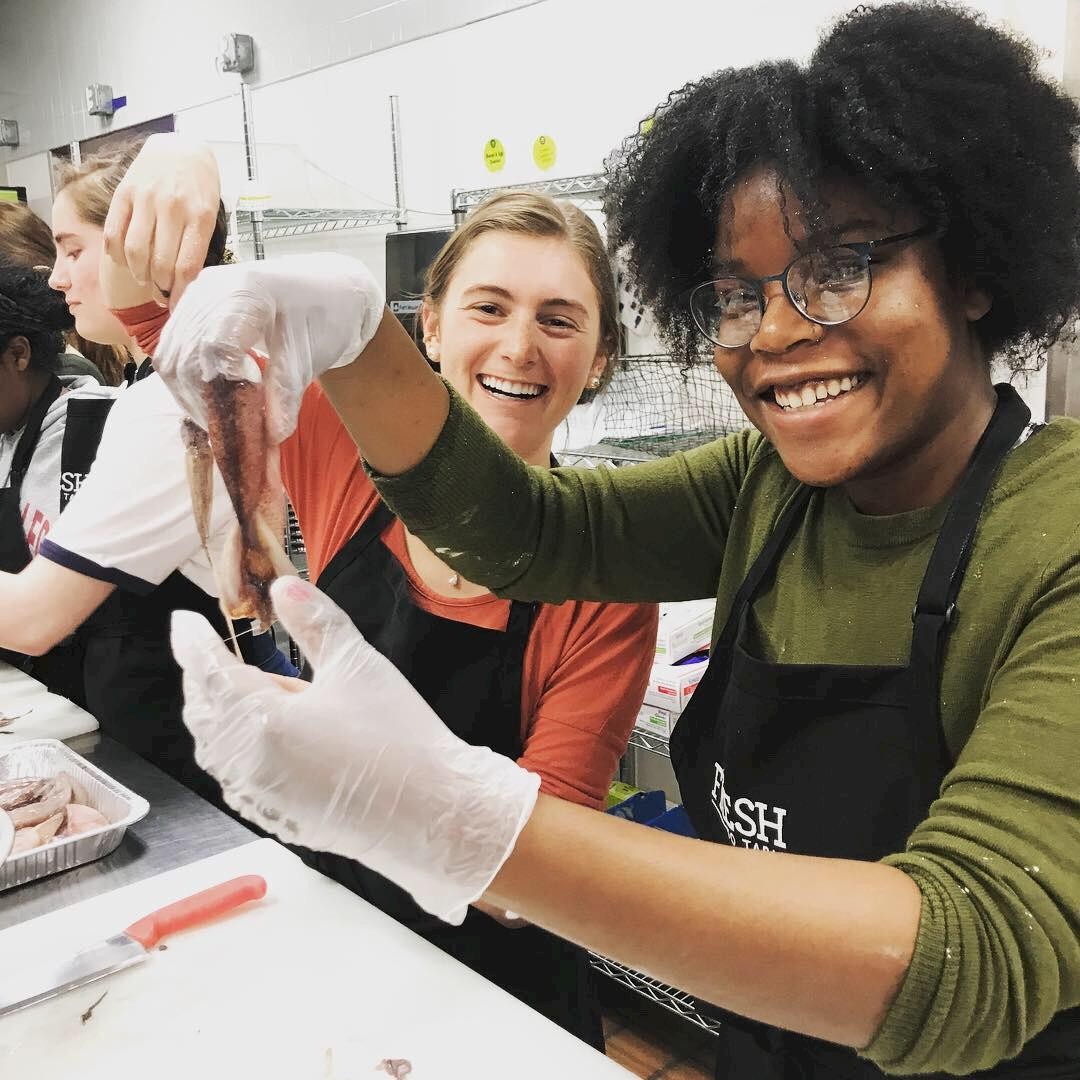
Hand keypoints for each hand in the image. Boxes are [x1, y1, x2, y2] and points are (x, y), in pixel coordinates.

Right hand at [103, 133, 221, 307]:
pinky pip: (114, 231)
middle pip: (160, 264)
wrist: (181, 148)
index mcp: (199, 217)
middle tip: (162, 294)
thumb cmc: (199, 187)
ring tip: (145, 280)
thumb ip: (198, 245)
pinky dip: (117, 254)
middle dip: (161, 288)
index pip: (187, 268)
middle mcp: (172, 208)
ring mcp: (145, 199)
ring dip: (139, 275)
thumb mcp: (211, 214)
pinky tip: (124, 261)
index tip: (177, 306)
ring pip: (135, 251)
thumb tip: (186, 283)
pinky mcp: (124, 192)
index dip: (180, 294)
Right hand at [154, 253, 384, 442]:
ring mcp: (197, 296)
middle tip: (230, 433)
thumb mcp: (310, 357)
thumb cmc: (326, 315)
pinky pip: (173, 351)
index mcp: (246, 292)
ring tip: (222, 418)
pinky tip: (214, 398)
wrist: (328, 287)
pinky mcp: (192, 308)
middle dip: (204, 403)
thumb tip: (270, 436)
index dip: (224, 390)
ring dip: (192, 397)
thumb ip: (285, 395)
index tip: (245, 418)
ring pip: (171, 358)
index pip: (215, 348)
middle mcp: (211, 288)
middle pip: (185, 356)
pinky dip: (188, 382)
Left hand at [171, 577, 539, 923]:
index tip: (184, 620)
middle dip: (204, 675)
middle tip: (216, 649)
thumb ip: (315, 622)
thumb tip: (284, 588)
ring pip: (215, 746)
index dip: (192, 640)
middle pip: (202, 709)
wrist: (432, 815)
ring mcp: (257, 796)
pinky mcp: (275, 817)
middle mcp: (246, 764)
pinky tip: (267, 734)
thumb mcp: (358, 665)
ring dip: (218, 712)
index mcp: (260, 721)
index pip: (207, 670)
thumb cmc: (398, 741)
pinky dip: (236, 746)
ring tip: (246, 687)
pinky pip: (235, 775)